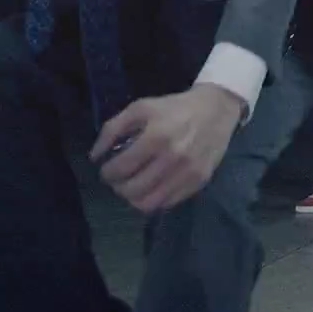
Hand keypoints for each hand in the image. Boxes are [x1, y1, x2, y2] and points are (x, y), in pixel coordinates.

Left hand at [91, 84, 242, 213]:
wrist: (217, 109)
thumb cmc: (174, 108)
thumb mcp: (141, 108)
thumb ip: (113, 129)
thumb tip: (95, 156)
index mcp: (156, 136)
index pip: (120, 169)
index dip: (107, 173)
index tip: (107, 169)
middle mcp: (173, 158)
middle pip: (132, 190)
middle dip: (118, 187)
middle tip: (119, 179)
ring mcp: (188, 173)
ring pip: (149, 203)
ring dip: (134, 198)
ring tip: (133, 186)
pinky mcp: (199, 182)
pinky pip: (168, 203)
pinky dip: (154, 200)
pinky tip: (152, 187)